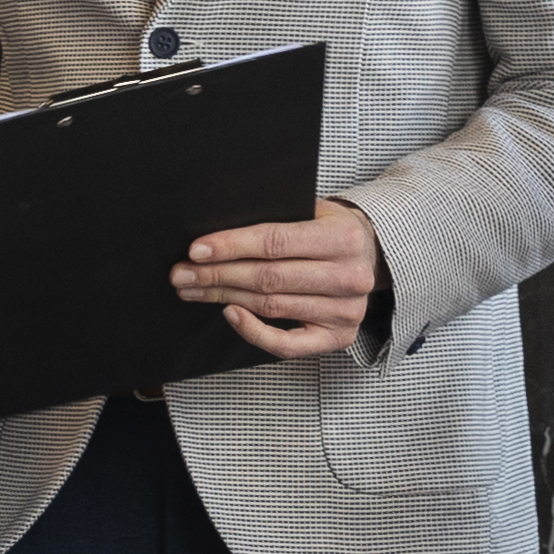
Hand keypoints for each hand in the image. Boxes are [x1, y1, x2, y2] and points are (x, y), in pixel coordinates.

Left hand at [174, 198, 380, 357]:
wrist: (372, 255)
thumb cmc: (332, 230)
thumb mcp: (316, 209)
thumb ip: (279, 215)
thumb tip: (220, 227)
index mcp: (342, 238)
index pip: (275, 242)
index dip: (231, 246)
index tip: (196, 250)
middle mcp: (349, 277)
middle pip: (268, 277)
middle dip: (218, 274)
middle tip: (182, 274)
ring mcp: (345, 312)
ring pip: (270, 306)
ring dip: (225, 297)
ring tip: (193, 289)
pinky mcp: (337, 337)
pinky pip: (287, 344)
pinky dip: (254, 331)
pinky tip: (229, 313)